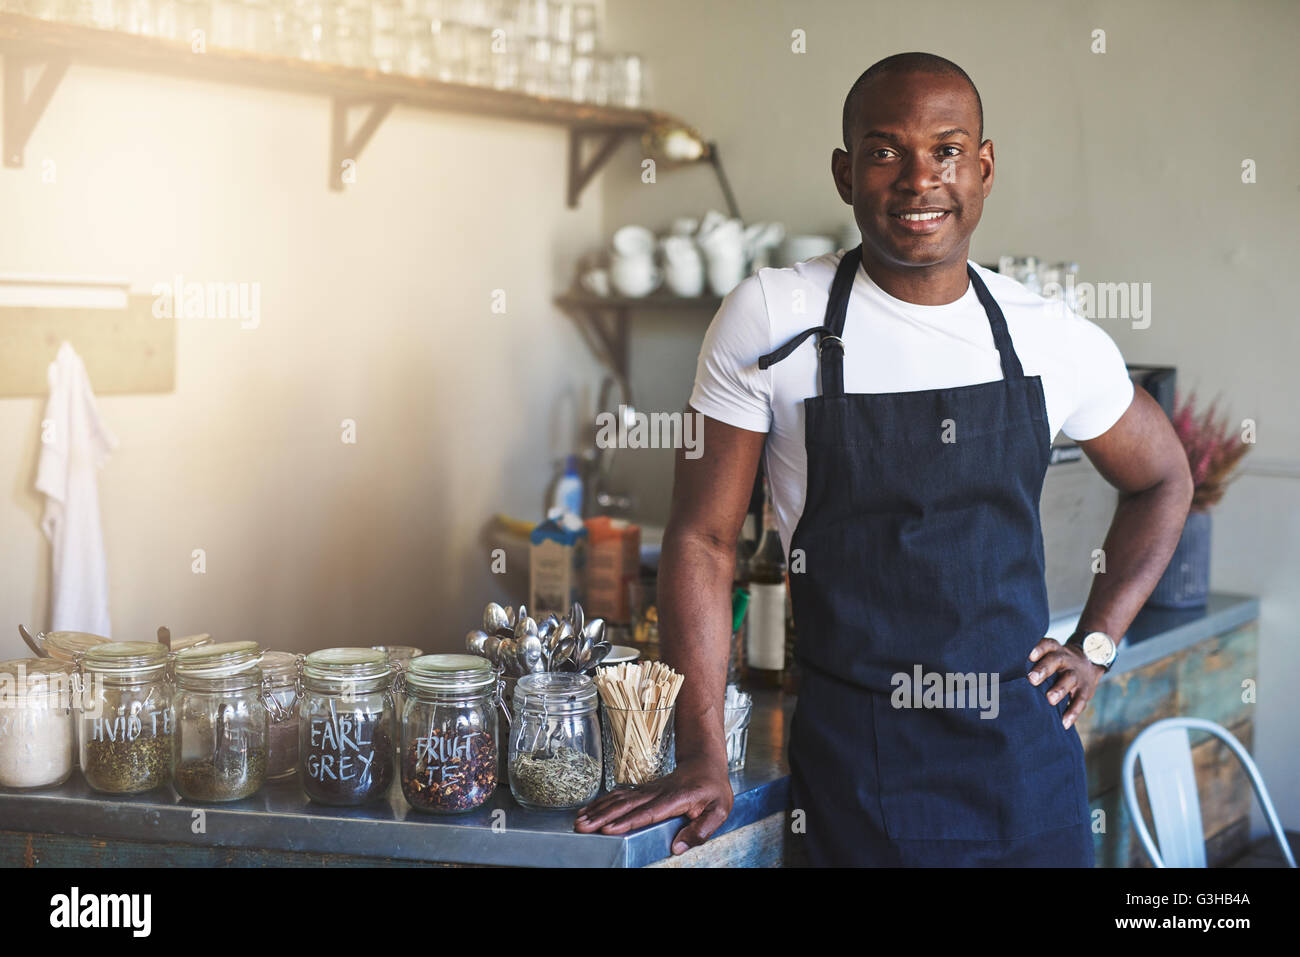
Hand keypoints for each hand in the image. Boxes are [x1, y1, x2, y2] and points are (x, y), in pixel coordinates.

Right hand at [574, 753, 733, 854]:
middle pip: (626, 805)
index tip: (608, 829)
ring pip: (619, 799)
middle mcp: (657, 792)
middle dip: (603, 816)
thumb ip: (700, 830)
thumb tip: (677, 848)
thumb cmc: (713, 788)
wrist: (705, 762)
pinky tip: (589, 810)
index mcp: (676, 798)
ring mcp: (648, 790)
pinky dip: (602, 803)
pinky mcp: (643, 791)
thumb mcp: (719, 810)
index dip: (627, 821)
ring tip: (579, 821)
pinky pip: (620, 796)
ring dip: (598, 810)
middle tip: (583, 827)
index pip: (648, 812)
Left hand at [1027, 637, 1104, 729]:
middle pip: (1056, 661)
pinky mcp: (1086, 690)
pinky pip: (1081, 701)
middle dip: (1044, 669)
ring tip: (1050, 700)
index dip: (1039, 649)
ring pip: (1069, 679)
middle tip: (1032, 679)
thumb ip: (1030, 660)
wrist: (1090, 661)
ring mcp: (1077, 674)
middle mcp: (1065, 659)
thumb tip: (999, 670)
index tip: (1029, 655)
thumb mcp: (1047, 654)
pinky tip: (1064, 723)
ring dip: (1060, 689)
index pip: (1047, 645)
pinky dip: (1073, 712)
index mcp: (1054, 650)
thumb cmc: (1055, 661)